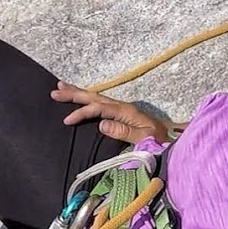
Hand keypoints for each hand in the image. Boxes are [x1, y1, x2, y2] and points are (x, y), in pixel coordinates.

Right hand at [50, 80, 172, 143]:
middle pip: (94, 97)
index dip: (82, 113)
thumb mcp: (145, 138)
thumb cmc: (160, 141)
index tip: (67, 120)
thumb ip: (124, 131)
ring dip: (78, 93)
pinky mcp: (121, 113)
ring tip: (60, 87)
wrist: (173, 139)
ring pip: (96, 97)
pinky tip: (80, 98)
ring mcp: (121, 109)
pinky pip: (100, 103)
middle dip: (74, 94)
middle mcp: (122, 107)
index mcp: (126, 112)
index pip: (99, 109)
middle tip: (55, 91)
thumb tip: (101, 124)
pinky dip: (87, 98)